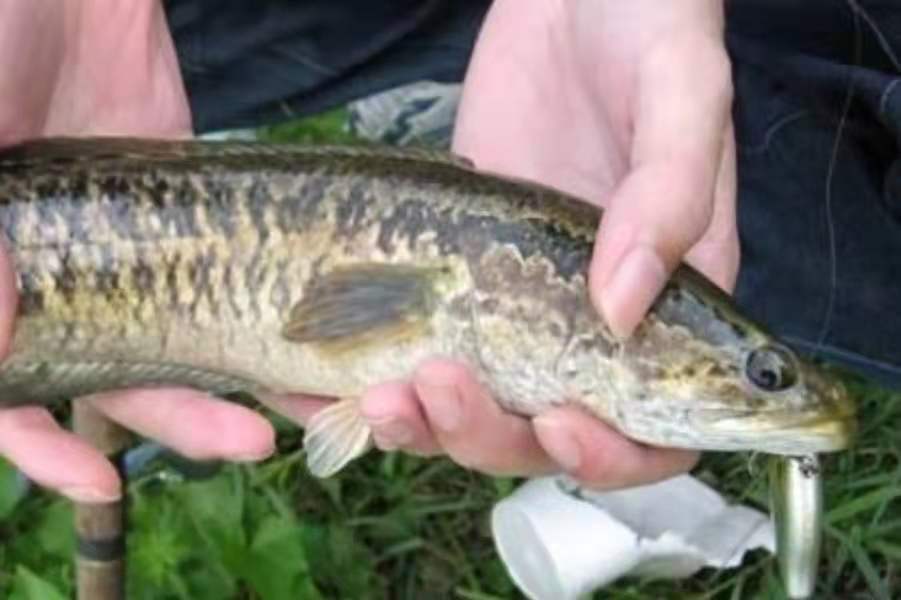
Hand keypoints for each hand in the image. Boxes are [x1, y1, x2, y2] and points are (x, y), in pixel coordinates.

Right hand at [0, 1, 273, 503]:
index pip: (6, 389)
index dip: (42, 447)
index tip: (99, 481)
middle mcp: (61, 277)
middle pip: (119, 376)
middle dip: (185, 419)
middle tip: (250, 443)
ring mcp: (133, 250)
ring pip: (187, 335)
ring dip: (243, 376)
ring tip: (311, 403)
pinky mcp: (193, 216)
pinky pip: (232, 274)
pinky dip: (270, 307)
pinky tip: (318, 335)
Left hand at [340, 0, 736, 488]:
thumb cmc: (648, 29)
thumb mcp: (680, 97)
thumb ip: (668, 198)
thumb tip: (623, 306)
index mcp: (669, 304)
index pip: (654, 431)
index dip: (612, 455)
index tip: (560, 424)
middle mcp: (591, 320)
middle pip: (545, 434)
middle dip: (491, 436)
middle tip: (439, 388)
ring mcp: (518, 301)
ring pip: (477, 407)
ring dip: (426, 423)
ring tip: (376, 395)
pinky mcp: (456, 272)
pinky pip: (419, 351)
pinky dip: (376, 382)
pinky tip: (333, 380)